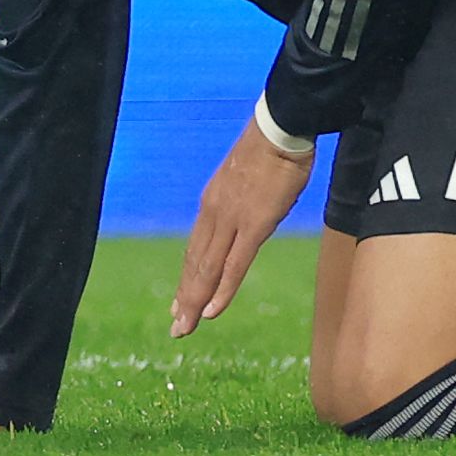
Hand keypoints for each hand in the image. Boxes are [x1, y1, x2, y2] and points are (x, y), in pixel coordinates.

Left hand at [171, 116, 313, 337]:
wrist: (279, 129)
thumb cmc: (270, 151)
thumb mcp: (245, 180)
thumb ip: (239, 203)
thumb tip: (244, 218)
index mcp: (212, 203)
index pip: (195, 248)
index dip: (187, 277)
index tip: (179, 300)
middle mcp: (214, 214)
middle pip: (195, 263)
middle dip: (185, 297)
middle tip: (176, 326)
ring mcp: (231, 221)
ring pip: (207, 268)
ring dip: (194, 300)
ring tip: (185, 326)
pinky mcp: (253, 225)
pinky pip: (233, 265)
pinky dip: (221, 290)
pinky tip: (212, 310)